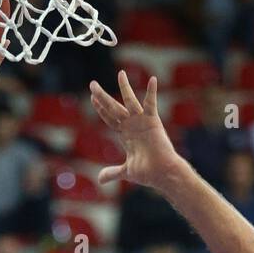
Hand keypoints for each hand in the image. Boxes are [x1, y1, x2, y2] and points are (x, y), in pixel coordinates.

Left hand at [89, 70, 178, 188]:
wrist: (161, 174)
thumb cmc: (147, 173)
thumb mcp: (126, 171)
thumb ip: (113, 172)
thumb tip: (100, 179)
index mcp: (125, 134)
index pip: (109, 118)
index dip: (101, 108)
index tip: (92, 97)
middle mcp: (132, 125)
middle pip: (113, 107)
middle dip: (102, 96)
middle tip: (92, 84)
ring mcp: (142, 122)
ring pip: (129, 101)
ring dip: (124, 87)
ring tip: (120, 73)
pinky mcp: (153, 121)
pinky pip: (151, 104)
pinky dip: (152, 92)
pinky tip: (152, 79)